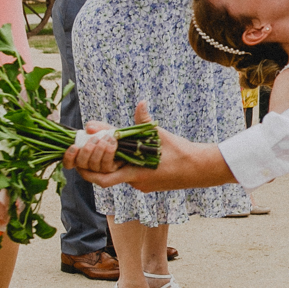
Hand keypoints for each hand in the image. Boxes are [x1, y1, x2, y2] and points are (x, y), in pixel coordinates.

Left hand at [64, 101, 235, 191]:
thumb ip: (145, 122)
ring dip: (108, 157)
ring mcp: (140, 183)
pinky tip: (122, 145)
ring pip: (115, 172)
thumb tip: (140, 103)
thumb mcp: (161, 136)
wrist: (200, 169)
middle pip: (103, 175)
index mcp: (135, 174)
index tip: (87, 144)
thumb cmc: (182, 153)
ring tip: (107, 139)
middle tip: (92, 139)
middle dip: (93, 158)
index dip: (88, 164)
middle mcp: (135, 182)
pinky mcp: (146, 181)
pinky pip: (127, 171)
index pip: (101, 178)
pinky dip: (121, 159)